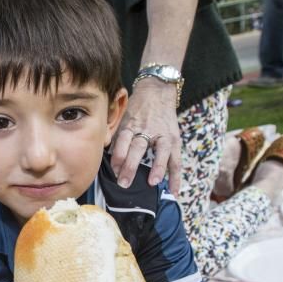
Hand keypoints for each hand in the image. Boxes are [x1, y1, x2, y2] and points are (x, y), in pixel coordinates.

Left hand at [110, 78, 181, 193]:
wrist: (157, 91)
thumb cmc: (136, 108)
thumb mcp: (123, 117)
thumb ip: (116, 135)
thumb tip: (106, 155)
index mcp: (131, 124)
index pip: (122, 141)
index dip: (117, 156)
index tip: (113, 171)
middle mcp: (147, 129)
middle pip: (138, 148)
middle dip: (131, 166)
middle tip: (124, 183)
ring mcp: (162, 135)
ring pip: (160, 152)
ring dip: (157, 168)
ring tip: (152, 183)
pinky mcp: (174, 139)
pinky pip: (176, 160)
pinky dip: (175, 176)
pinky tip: (174, 190)